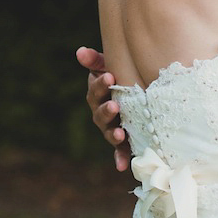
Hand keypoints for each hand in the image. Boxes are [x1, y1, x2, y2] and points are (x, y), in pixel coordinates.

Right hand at [76, 46, 130, 171]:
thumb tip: (80, 51)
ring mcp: (111, 128)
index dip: (101, 84)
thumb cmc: (120, 77)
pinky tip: (122, 166)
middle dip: (106, 110)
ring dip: (113, 134)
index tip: (110, 76)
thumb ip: (96, 61)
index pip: (96, 89)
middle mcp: (101, 113)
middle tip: (115, 105)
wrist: (137, 92)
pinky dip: (120, 158)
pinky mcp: (122, 142)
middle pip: (100, 113)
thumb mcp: (109, 67)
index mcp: (97, 94)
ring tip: (120, 133)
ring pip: (109, 132)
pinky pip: (120, 151)